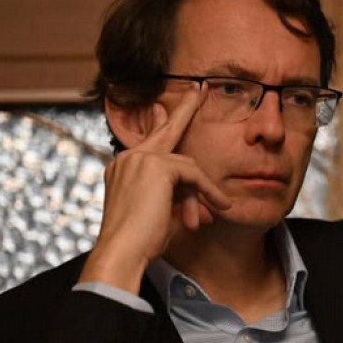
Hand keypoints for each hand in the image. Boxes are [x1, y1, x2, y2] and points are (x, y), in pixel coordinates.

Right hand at [78, 83, 230, 293]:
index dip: (159, 123)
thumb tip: (196, 192)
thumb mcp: (160, 213)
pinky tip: (218, 206)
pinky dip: (208, 191)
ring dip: (205, 190)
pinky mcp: (157, 166)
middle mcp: (129, 158)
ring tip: (219, 208)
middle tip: (198, 90)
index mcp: (123, 168)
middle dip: (185, 109)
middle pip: (166, 130)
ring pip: (186, 166)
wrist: (122, 252)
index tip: (162, 108)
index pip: (147, 140)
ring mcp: (140, 159)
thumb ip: (174, 196)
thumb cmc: (139, 243)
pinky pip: (193, 175)